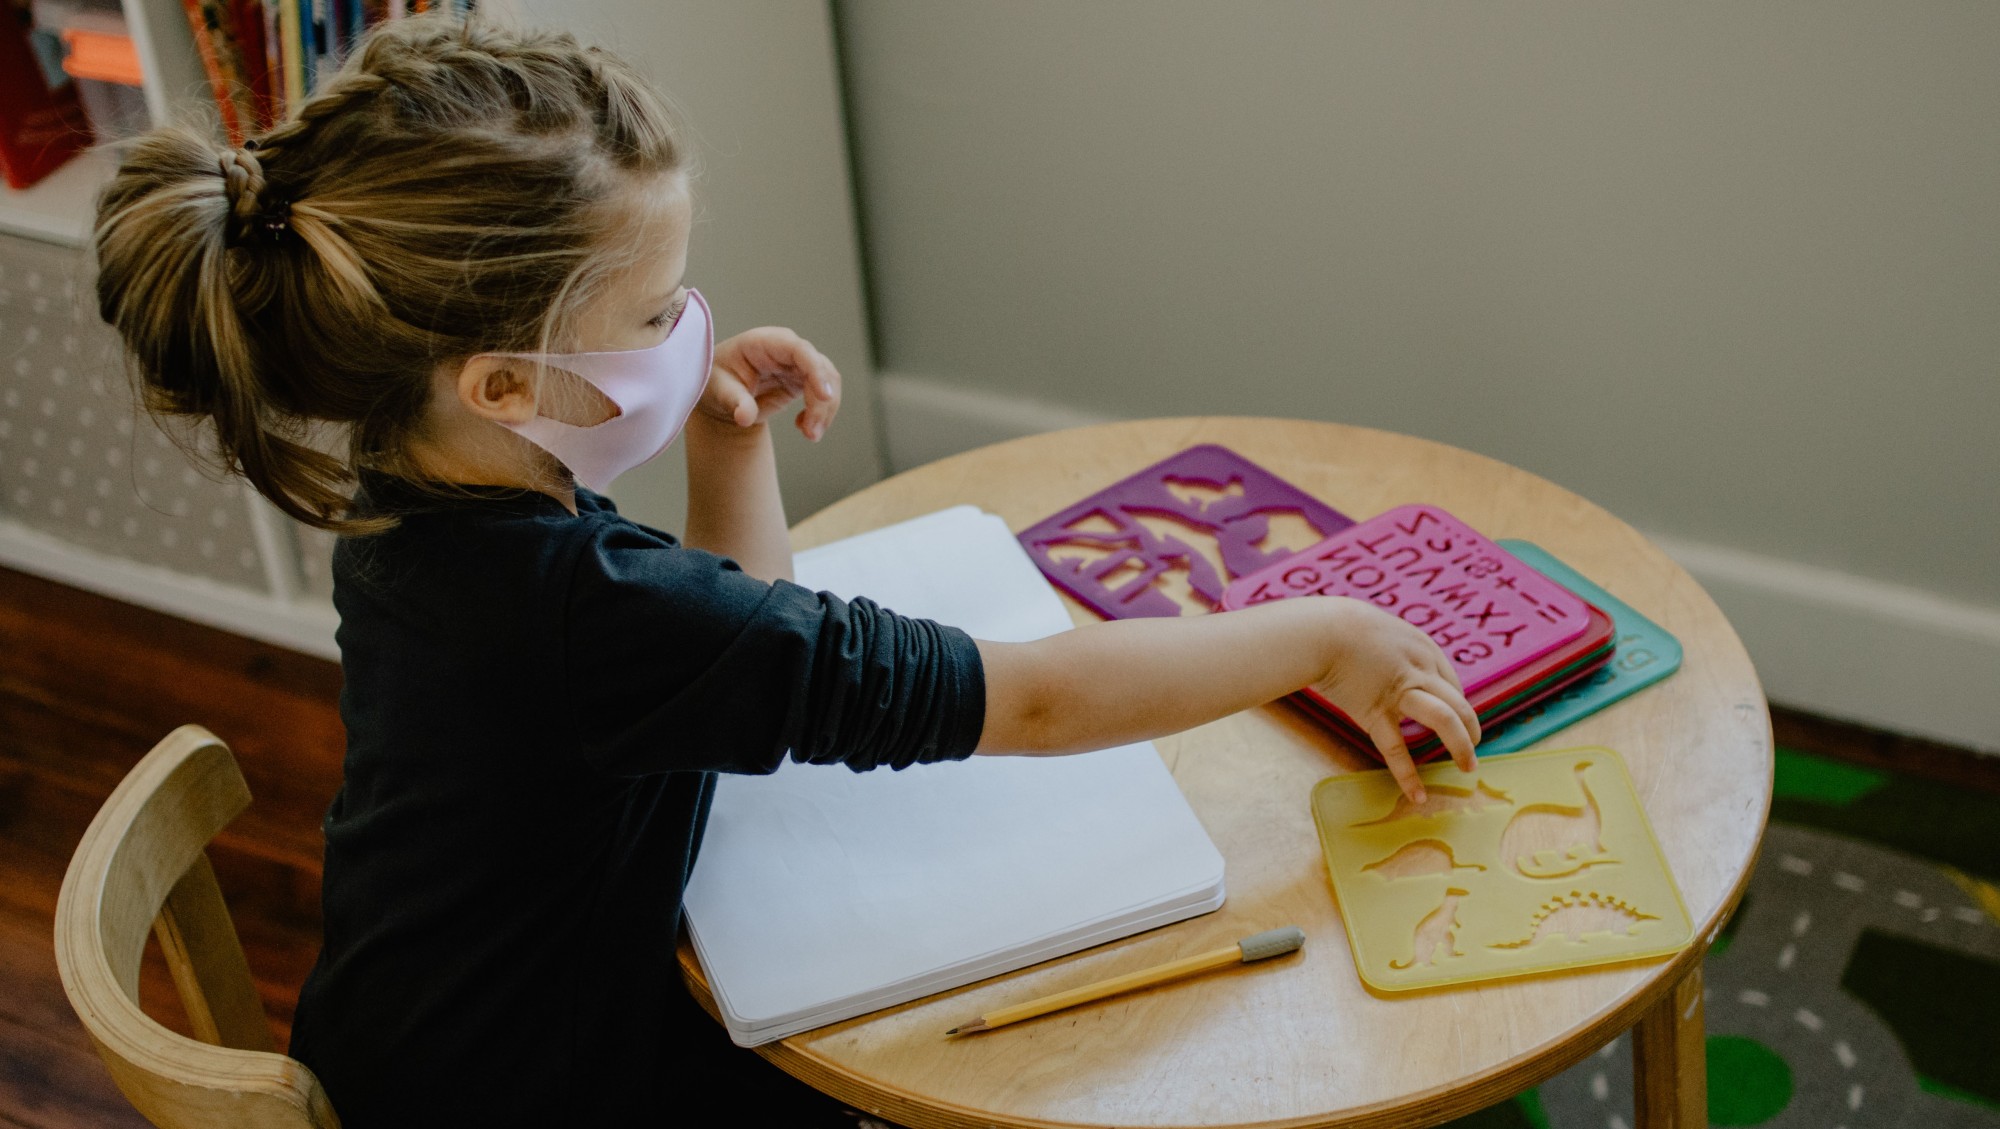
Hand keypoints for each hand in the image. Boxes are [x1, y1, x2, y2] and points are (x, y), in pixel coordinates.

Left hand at [699, 327, 841, 440]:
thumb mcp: (718, 391)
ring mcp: (797, 364)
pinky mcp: (803, 380)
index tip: (824, 396)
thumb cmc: (716, 382)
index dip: (815, 370)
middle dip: (822, 402)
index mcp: (764, 342)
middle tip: (812, 433)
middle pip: (820, 368)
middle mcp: (786, 350)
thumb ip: (734, 402)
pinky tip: (803, 428)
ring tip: (810, 435)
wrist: (720, 394)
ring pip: (828, 382)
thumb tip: (744, 417)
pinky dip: (821, 414)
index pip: (799, 349)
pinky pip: (824, 395)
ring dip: (825, 411)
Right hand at [1309, 598, 1480, 802]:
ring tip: (1469, 768)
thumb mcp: (1382, 630)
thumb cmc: (1341, 626)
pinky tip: (1418, 795)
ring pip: (1444, 719)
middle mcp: (1420, 669)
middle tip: (1475, 747)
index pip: (1453, 683)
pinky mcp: (1375, 712)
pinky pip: (1396, 748)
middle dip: (1471, 729)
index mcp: (1424, 649)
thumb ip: (1397, 650)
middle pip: (1459, 702)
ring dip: (1461, 745)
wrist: (1318, 631)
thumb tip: (1396, 665)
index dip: (1459, 705)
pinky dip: (1408, 774)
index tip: (1457, 720)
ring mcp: (1399, 692)